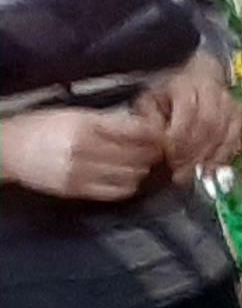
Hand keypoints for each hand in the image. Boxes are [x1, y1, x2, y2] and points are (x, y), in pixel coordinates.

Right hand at [1, 100, 168, 204]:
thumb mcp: (73, 114)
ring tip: (140, 164)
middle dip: (152, 153)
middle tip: (155, 150)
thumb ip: (106, 122)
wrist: (8, 149)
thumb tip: (141, 127)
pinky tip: (126, 178)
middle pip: (138, 155)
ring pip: (132, 175)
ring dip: (142, 170)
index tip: (160, 134)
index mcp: (84, 124)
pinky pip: (115, 192)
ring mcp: (81, 172)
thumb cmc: (40, 128)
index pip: (135, 131)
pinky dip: (128, 186)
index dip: (154, 134)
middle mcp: (85, 149)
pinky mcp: (76, 190)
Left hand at [152, 56, 241, 173]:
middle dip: (193, 153)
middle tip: (180, 173)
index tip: (168, 157)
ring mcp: (230, 103)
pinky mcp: (239, 116)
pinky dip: (223, 157)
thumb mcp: (150, 99)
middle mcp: (212, 92)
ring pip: (223, 134)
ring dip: (208, 158)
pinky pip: (234, 140)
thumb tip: (156, 143)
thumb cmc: (167, 91)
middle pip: (208, 126)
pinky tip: (210, 170)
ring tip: (193, 175)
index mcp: (186, 85)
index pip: (188, 114)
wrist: (197, 74)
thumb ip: (149, 121)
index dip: (179, 139)